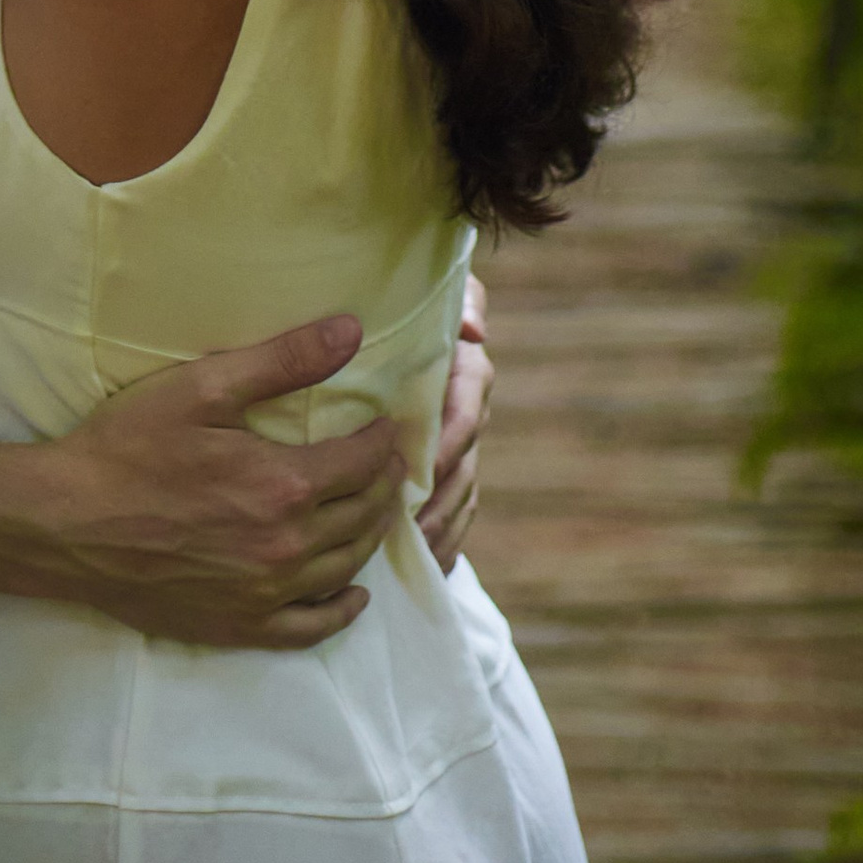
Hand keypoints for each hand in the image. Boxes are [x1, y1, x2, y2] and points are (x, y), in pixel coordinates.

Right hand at [0, 315, 405, 649]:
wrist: (65, 524)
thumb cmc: (128, 448)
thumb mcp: (203, 387)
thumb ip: (284, 360)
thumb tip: (351, 331)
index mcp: (283, 486)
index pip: (363, 463)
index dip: (384, 441)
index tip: (388, 426)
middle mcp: (286, 548)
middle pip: (363, 516)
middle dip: (384, 485)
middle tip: (388, 463)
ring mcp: (264, 596)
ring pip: (345, 567)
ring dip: (370, 536)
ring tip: (375, 509)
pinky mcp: (239, 627)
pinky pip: (310, 627)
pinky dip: (340, 610)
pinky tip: (351, 593)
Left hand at [417, 276, 491, 573]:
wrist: (386, 336)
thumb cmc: (401, 306)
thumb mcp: (423, 297)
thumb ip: (456, 299)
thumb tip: (476, 330)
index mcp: (464, 372)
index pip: (466, 412)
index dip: (449, 442)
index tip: (423, 468)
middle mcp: (468, 412)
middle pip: (464, 463)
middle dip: (442, 497)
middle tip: (411, 525)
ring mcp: (460, 447)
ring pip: (462, 495)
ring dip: (443, 525)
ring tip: (414, 550)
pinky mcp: (448, 475)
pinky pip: (459, 515)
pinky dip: (446, 542)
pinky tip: (427, 565)